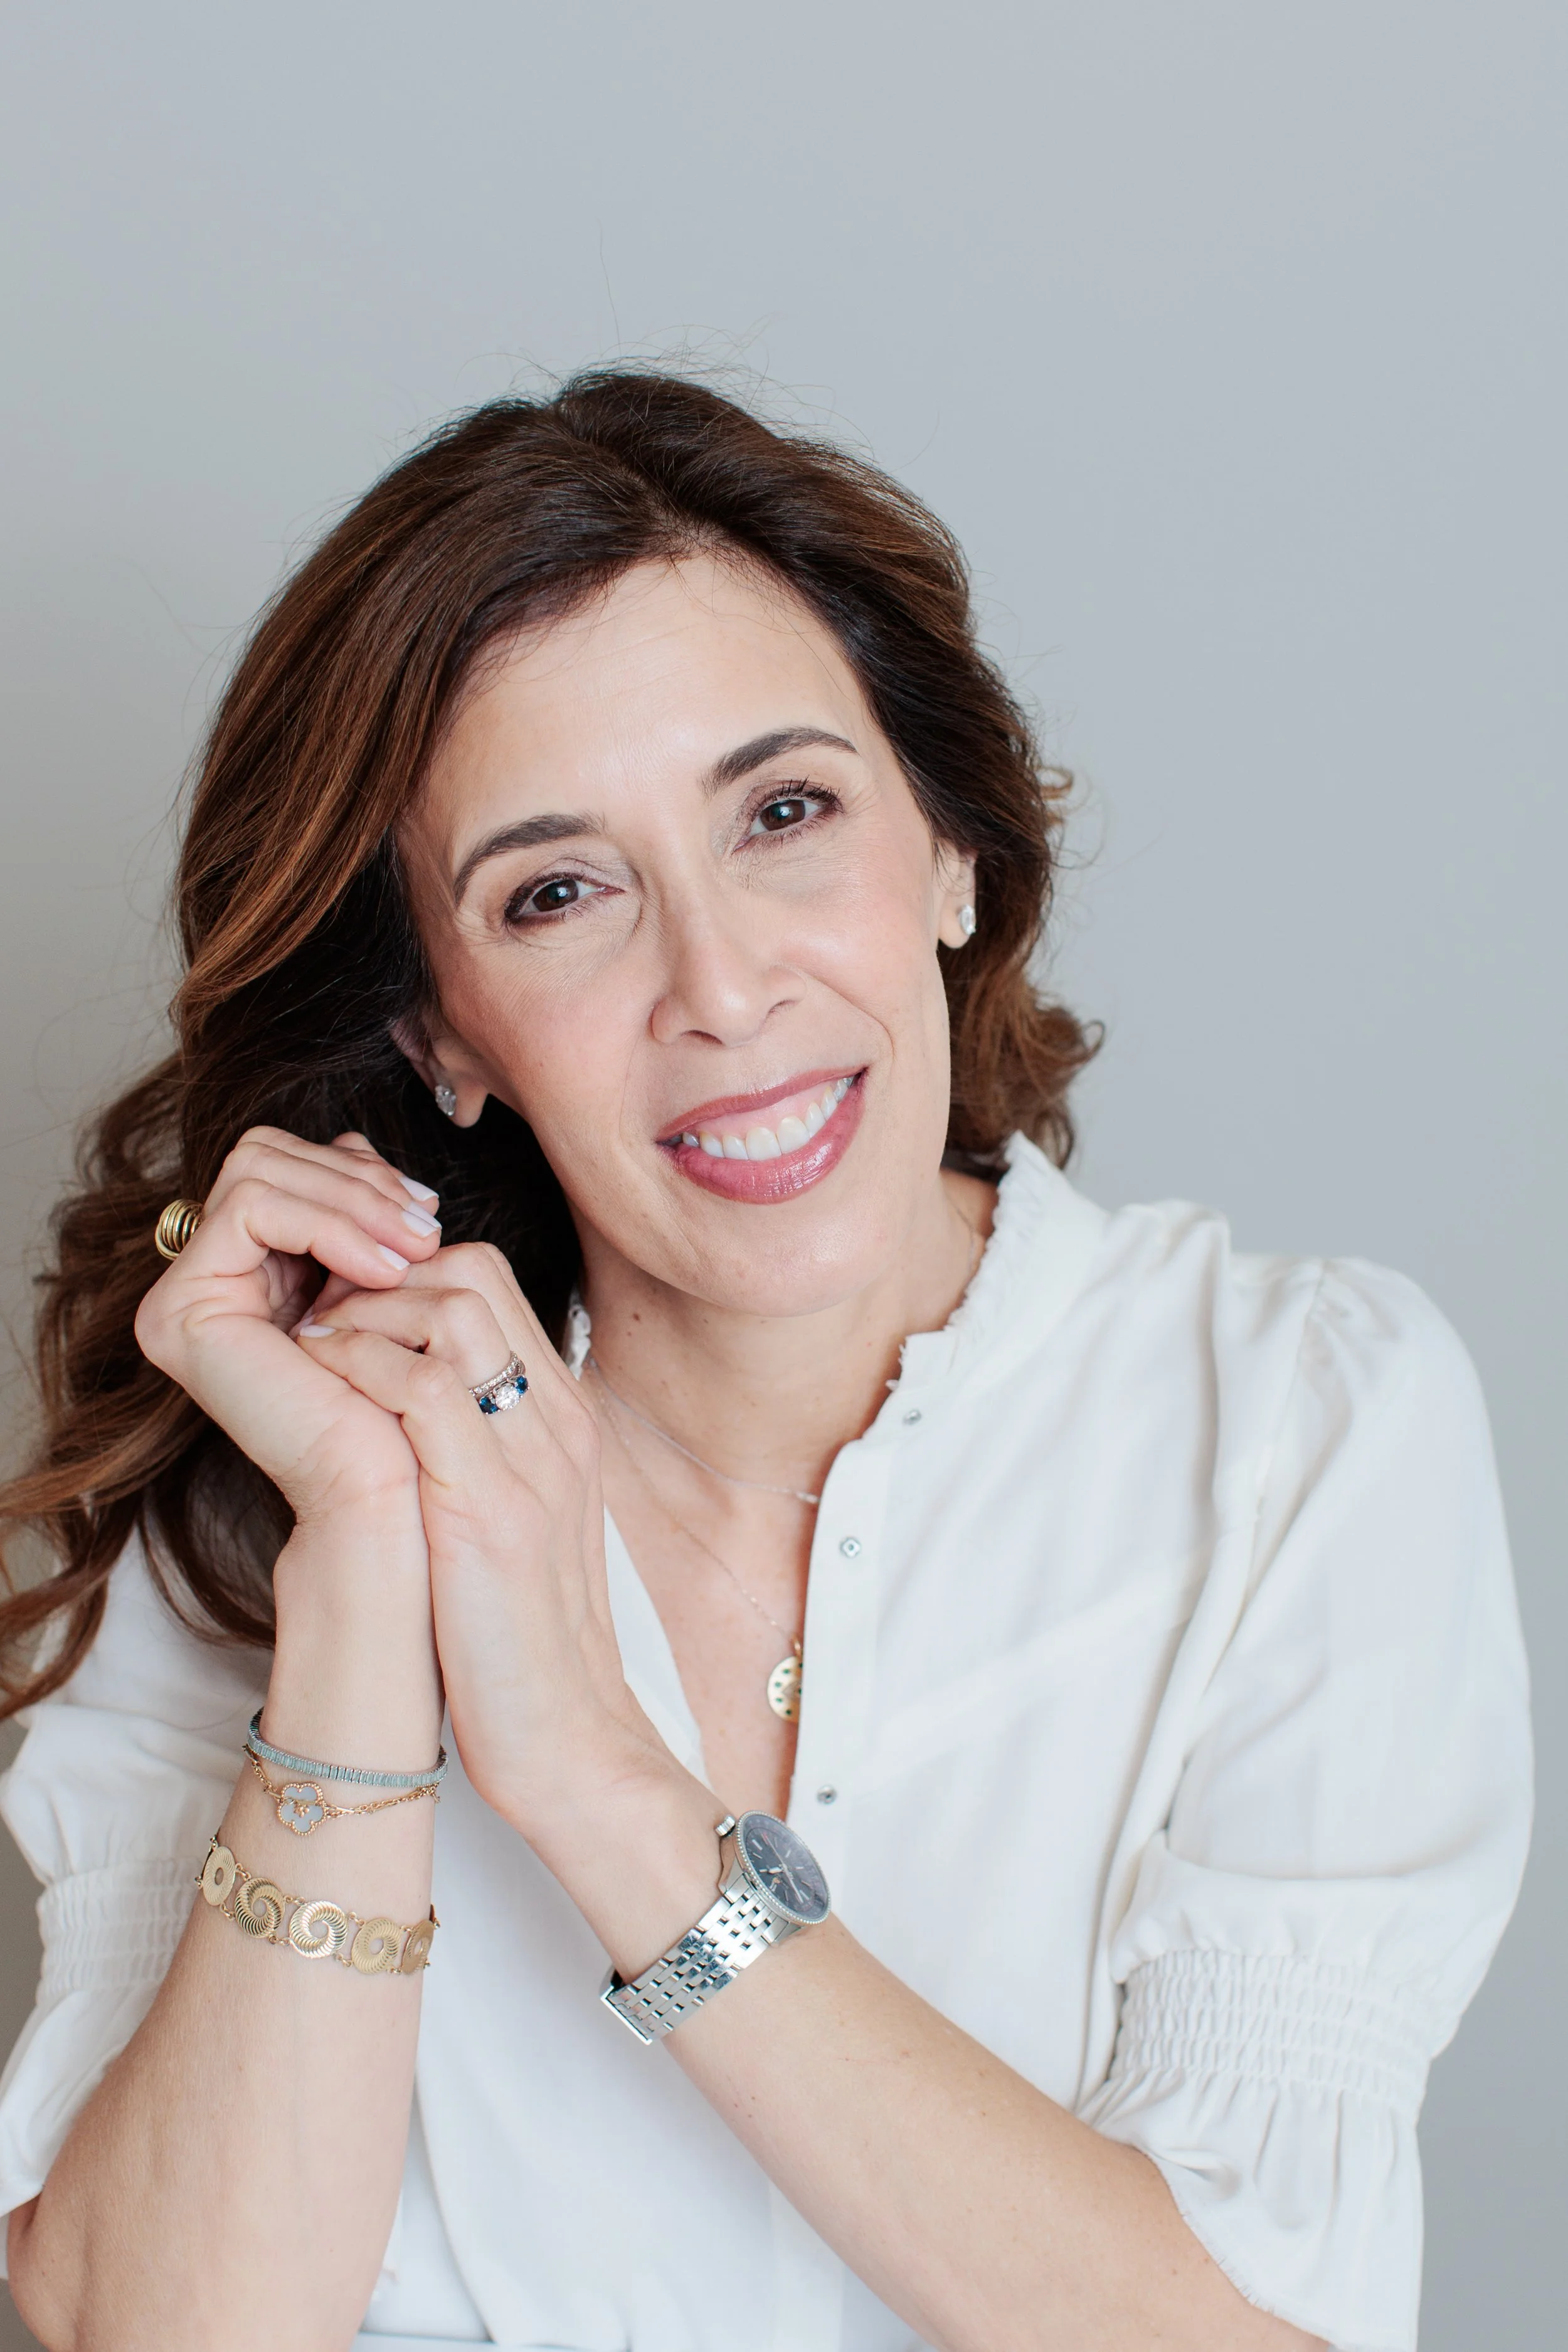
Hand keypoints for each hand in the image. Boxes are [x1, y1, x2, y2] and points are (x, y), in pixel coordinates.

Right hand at [134, 1127, 444, 1525]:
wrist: (389, 1486)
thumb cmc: (398, 1393)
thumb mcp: (383, 1278)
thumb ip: (361, 1213)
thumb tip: (361, 1142)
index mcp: (248, 1267)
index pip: (289, 1164)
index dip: (358, 1171)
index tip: (427, 1210)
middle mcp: (204, 1278)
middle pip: (264, 1154)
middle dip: (356, 1178)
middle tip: (426, 1227)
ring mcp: (182, 1295)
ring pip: (256, 1169)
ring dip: (351, 1198)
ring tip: (414, 1248)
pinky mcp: (178, 1313)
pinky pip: (250, 1209)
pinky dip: (326, 1222)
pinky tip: (382, 1268)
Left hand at [293, 1246, 690, 1847]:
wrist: (570, 1740)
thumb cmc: (524, 1639)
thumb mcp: (514, 1519)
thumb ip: (477, 1448)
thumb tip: (401, 1398)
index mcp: (565, 1417)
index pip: (490, 1283)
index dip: (403, 1274)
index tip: (343, 1311)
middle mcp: (557, 1420)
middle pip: (471, 1272)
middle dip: (378, 1272)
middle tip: (313, 1314)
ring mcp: (532, 1459)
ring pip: (451, 1310)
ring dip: (361, 1311)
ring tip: (309, 1345)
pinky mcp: (489, 1510)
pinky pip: (420, 1391)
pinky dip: (358, 1368)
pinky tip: (315, 1386)